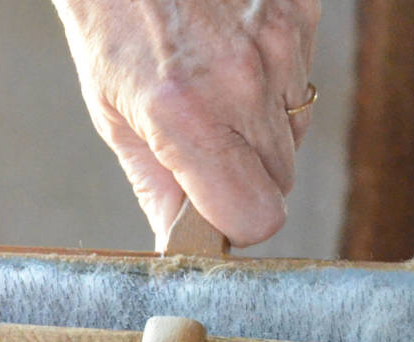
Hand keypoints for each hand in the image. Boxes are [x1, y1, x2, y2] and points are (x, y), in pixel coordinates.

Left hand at [53, 0, 319, 246]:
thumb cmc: (112, 19)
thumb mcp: (114, 114)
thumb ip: (156, 189)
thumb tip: (181, 246)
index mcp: (188, 117)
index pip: (257, 217)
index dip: (237, 222)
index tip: (215, 209)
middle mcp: (244, 83)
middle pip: (279, 182)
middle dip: (245, 175)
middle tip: (206, 139)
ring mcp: (280, 44)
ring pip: (294, 136)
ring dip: (261, 128)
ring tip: (215, 85)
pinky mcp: (301, 13)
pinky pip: (301, 84)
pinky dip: (273, 81)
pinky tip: (234, 50)